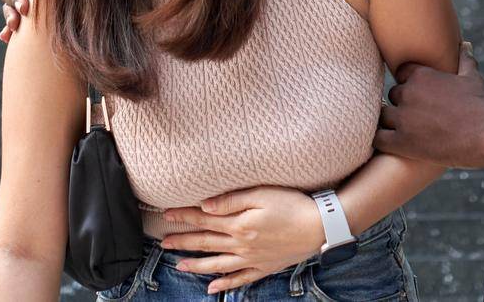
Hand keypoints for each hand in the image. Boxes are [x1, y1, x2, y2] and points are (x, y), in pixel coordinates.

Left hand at [159, 186, 324, 294]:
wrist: (320, 227)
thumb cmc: (292, 204)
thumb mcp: (261, 194)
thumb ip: (231, 200)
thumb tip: (205, 206)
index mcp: (239, 223)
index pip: (204, 219)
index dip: (184, 216)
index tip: (167, 214)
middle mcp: (241, 244)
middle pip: (206, 242)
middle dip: (183, 241)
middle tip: (164, 243)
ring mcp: (251, 259)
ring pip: (217, 264)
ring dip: (196, 265)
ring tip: (179, 266)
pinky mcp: (263, 267)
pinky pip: (239, 279)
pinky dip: (224, 284)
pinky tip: (211, 288)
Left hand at [377, 41, 483, 166]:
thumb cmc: (481, 106)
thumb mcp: (472, 78)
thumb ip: (464, 60)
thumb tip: (466, 44)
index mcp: (422, 75)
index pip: (402, 73)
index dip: (408, 83)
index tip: (417, 94)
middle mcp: (409, 93)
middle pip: (393, 94)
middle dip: (402, 103)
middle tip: (415, 116)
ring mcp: (404, 118)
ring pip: (383, 115)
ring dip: (391, 121)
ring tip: (402, 130)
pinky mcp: (402, 142)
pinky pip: (379, 138)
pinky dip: (382, 140)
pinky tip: (391, 142)